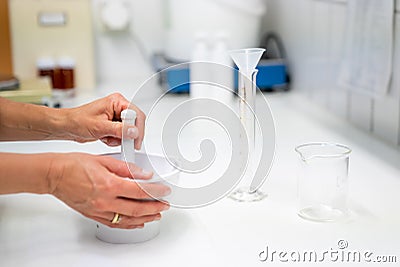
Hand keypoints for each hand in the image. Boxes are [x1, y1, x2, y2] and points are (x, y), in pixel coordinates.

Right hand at [48, 153, 169, 228]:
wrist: (54, 175)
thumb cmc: (74, 165)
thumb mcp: (104, 160)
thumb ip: (127, 168)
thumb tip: (144, 174)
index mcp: (109, 184)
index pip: (139, 191)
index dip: (155, 192)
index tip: (164, 191)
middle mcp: (104, 201)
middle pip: (136, 209)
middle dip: (154, 208)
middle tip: (165, 205)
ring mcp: (98, 210)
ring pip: (127, 220)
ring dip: (145, 218)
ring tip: (156, 215)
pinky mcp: (93, 215)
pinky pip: (114, 224)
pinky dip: (128, 225)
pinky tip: (137, 223)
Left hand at [64, 93, 144, 148]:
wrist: (67, 127)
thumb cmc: (77, 121)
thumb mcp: (99, 126)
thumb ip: (119, 129)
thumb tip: (133, 131)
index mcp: (116, 101)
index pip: (136, 113)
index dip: (137, 128)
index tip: (134, 139)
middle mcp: (118, 107)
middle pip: (134, 123)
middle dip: (127, 135)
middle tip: (121, 141)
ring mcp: (116, 117)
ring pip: (129, 131)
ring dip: (119, 138)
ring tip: (107, 137)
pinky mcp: (113, 125)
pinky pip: (122, 135)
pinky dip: (114, 140)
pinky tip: (104, 137)